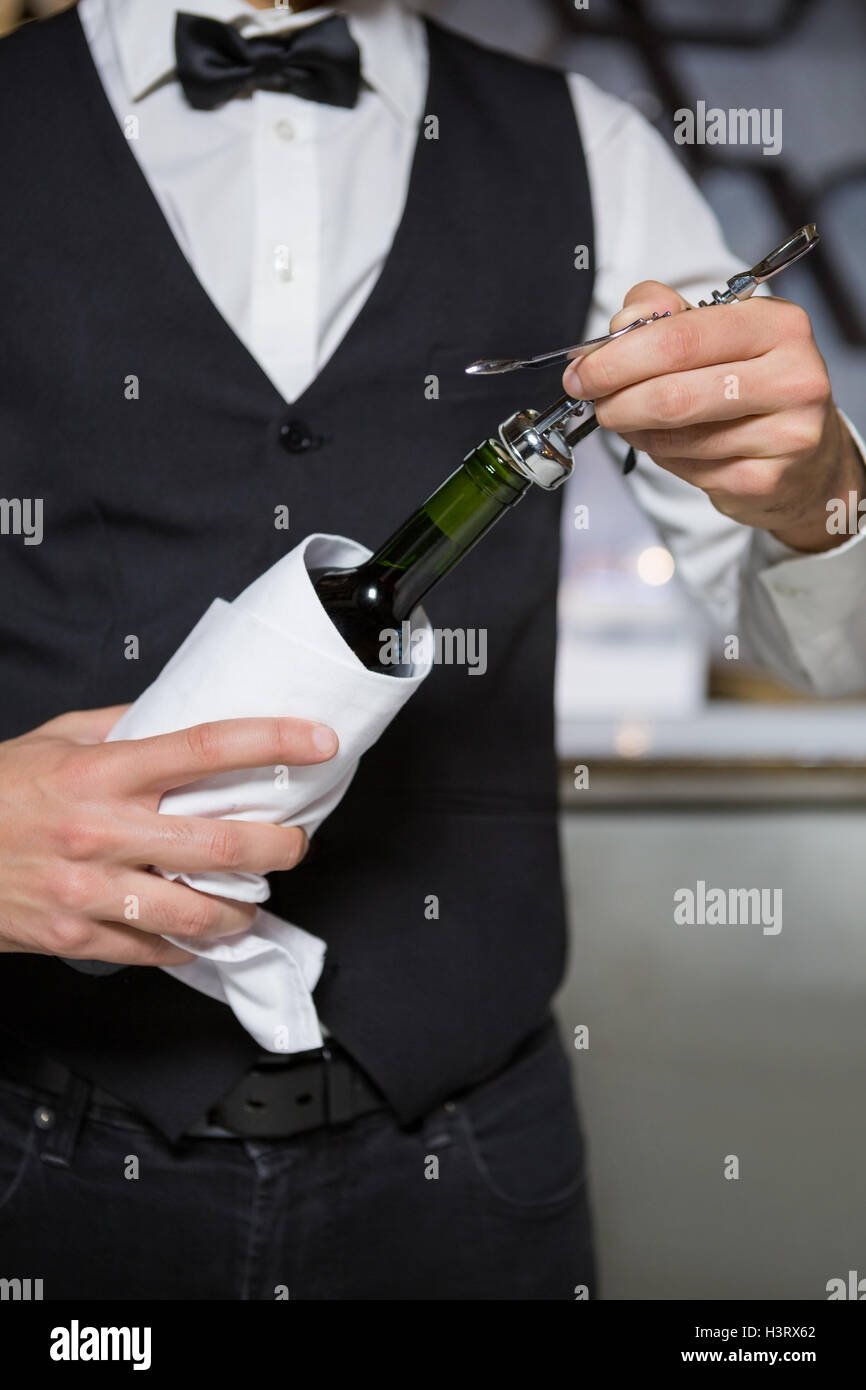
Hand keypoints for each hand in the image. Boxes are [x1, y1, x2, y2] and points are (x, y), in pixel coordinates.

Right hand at [0, 706, 337, 964]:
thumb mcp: (56, 739)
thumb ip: (123, 727)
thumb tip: (182, 711)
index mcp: (101, 772)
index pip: (204, 747)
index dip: (271, 741)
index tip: (317, 740)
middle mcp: (101, 830)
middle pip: (219, 843)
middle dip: (278, 846)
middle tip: (295, 843)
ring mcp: (88, 891)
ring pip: (196, 911)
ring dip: (241, 909)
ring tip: (251, 899)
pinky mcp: (76, 939)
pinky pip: (155, 950)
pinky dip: (189, 943)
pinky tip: (198, 929)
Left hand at [563, 283, 864, 552]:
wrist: (808, 457)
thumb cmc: (753, 385)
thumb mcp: (718, 333)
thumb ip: (665, 317)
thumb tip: (620, 324)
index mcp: (777, 326)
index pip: (678, 339)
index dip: (617, 358)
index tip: (583, 370)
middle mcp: (792, 377)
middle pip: (671, 395)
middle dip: (615, 400)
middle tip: (594, 401)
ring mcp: (784, 434)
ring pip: (673, 437)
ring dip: (636, 430)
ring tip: (634, 419)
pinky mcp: (765, 480)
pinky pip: (685, 468)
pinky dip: (662, 457)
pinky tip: (671, 445)